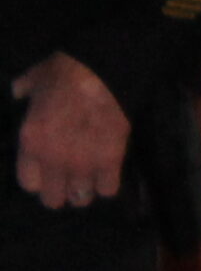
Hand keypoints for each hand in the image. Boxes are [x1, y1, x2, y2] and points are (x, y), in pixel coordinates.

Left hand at [11, 54, 129, 209]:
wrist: (103, 70)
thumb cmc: (65, 72)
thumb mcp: (34, 79)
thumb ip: (24, 90)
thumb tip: (19, 91)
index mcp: (31, 143)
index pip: (29, 184)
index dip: (40, 180)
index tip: (48, 172)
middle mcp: (54, 160)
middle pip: (53, 199)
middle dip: (61, 191)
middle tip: (70, 180)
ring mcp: (83, 163)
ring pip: (81, 198)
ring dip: (85, 189)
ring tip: (91, 179)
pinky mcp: (111, 160)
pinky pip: (108, 189)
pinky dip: (108, 183)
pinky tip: (109, 173)